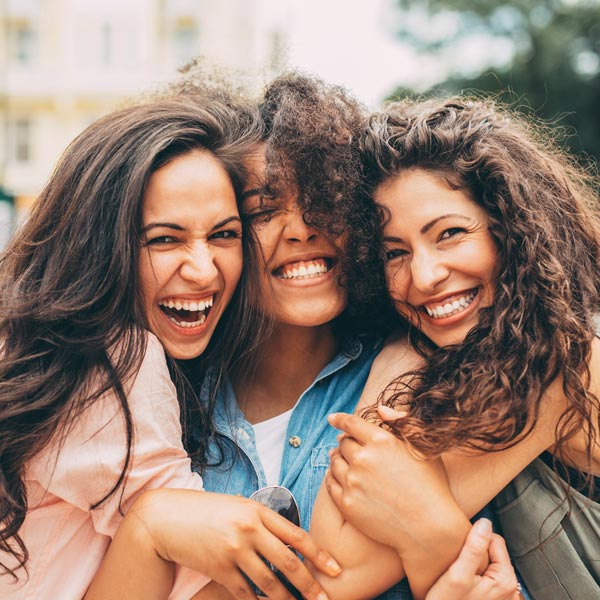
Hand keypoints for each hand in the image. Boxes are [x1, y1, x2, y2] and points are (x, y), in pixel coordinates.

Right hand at [132, 489, 339, 599]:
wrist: (168, 517)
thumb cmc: (208, 510)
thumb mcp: (239, 506)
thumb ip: (263, 521)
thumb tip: (291, 542)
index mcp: (258, 511)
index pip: (297, 535)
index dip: (319, 555)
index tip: (335, 570)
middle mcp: (249, 530)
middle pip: (288, 563)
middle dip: (309, 585)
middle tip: (323, 599)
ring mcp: (234, 551)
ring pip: (270, 584)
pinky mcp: (219, 570)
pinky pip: (246, 593)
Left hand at [326, 412, 457, 555]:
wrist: (430, 529)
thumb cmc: (432, 485)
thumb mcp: (422, 448)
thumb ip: (401, 422)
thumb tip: (380, 409)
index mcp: (381, 441)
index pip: (351, 423)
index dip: (339, 419)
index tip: (332, 418)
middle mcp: (363, 459)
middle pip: (343, 443)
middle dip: (345, 442)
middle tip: (347, 445)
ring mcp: (353, 482)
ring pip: (334, 462)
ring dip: (338, 458)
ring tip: (343, 460)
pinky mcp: (347, 504)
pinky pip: (330, 484)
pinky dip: (333, 477)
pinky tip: (339, 478)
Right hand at [426, 519, 521, 599]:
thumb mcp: (457, 574)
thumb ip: (473, 547)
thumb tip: (485, 523)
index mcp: (505, 580)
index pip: (494, 540)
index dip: (475, 540)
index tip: (460, 551)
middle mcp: (510, 590)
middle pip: (493, 553)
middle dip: (475, 554)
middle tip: (458, 566)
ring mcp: (503, 597)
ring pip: (488, 565)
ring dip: (474, 565)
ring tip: (460, 576)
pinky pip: (486, 579)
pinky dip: (475, 577)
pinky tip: (464, 585)